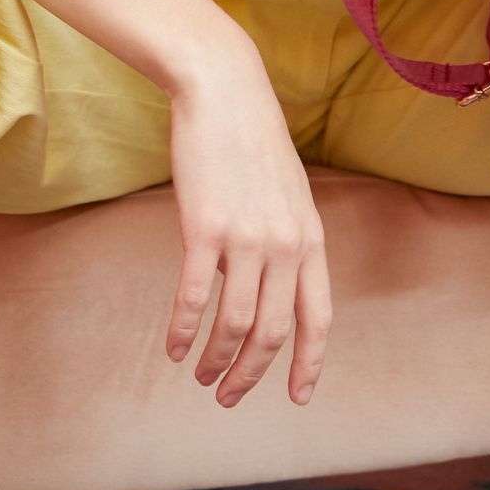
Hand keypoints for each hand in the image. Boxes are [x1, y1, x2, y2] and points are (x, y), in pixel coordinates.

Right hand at [164, 43, 330, 406]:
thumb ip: (285, 241)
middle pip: (272, 333)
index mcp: (311, 239)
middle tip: (227, 397)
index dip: (309, 364)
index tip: (297, 398)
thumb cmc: (250, 141)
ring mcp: (247, 239)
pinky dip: (184, 331)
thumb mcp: (287, 194)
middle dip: (250, 375)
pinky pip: (196, 298)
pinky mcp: (205, 229)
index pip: (318, 319)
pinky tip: (172, 348)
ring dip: (216, 360)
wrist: (224, 91)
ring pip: (235, 325)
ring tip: (199, 377)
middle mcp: (286, 245)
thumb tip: (264, 286)